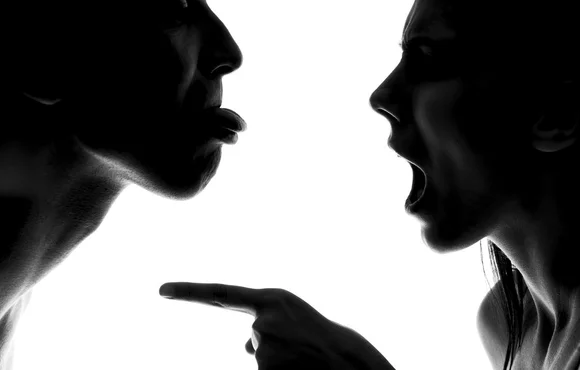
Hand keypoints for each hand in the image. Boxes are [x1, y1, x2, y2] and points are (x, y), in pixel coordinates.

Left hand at [159, 282, 394, 369]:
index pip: (219, 293)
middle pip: (252, 334)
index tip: (161, 290)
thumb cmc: (318, 334)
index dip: (188, 291)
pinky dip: (278, 368)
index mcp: (271, 297)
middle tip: (300, 343)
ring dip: (278, 357)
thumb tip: (244, 346)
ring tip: (302, 355)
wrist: (346, 358)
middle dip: (272, 340)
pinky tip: (297, 365)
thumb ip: (265, 320)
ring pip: (259, 354)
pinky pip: (263, 369)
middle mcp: (263, 318)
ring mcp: (264, 345)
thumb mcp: (292, 316)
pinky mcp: (264, 368)